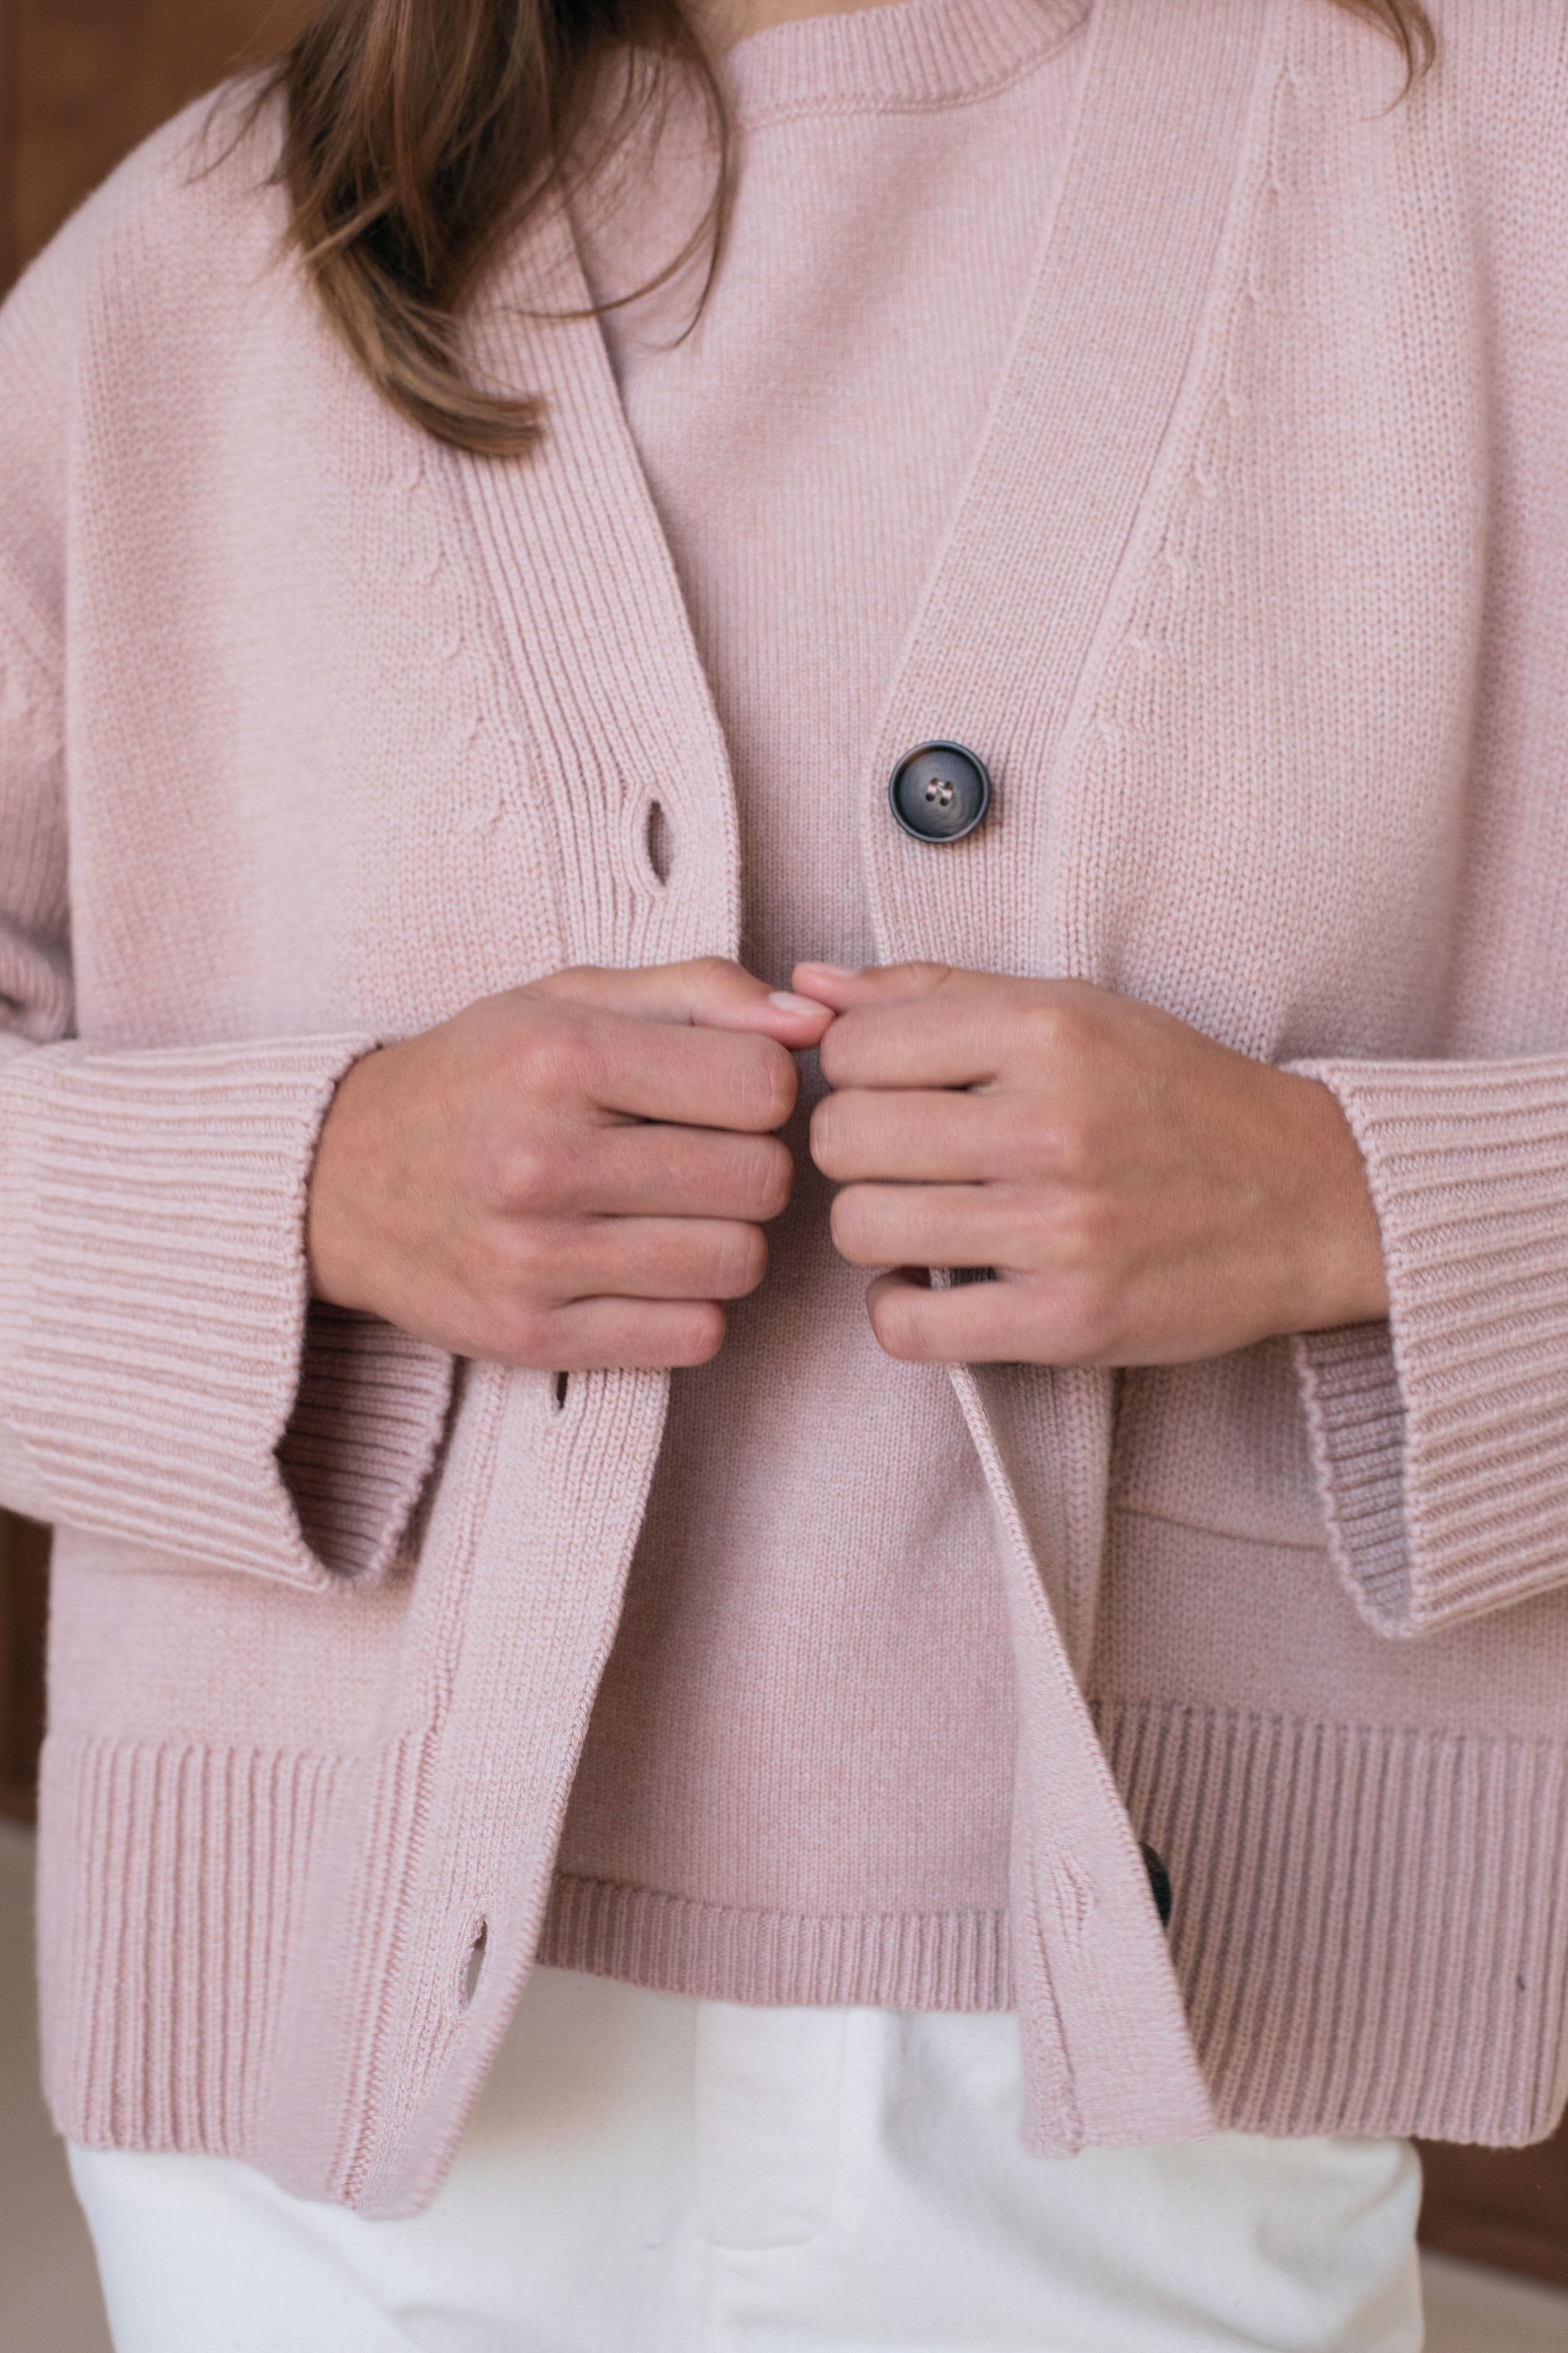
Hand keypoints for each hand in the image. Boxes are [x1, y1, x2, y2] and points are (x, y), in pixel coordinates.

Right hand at [307, 960, 832, 1368]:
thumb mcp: (570, 1000)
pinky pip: (693, 1335)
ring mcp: (532, 1259)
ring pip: (738, 1263)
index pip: (763, 1084)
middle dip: (752, 1164)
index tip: (723, 1091)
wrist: (333, 1179)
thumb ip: (699, 993)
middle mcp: (540, 1159)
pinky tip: (650, 1269)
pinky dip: (692, 1305)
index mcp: (559, 1057)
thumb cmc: (476, 1076)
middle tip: (702, 1156)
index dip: (764, 1086)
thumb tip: (816, 1022)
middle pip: (762, 1180)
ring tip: (677, 1213)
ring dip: (729, 1238)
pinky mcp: (529, 1337)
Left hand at [801, 961, 1388, 1367]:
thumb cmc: (1176, 1096)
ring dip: (875, 1228)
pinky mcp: (1068, 1322)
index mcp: (1047, 1030)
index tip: (896, 1091)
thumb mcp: (1073, 1010)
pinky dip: (899, 1310)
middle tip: (903, 1160)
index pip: (853, 1047)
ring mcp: (1061, 1229)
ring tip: (923, 1217)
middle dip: (855, 1152)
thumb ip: (933, 993)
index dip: (854, 1072)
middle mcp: (1052, 1124)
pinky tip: (934, 1283)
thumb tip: (805, 984)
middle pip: (843, 1138)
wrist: (1313, 1197)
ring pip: (861, 1228)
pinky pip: (908, 1326)